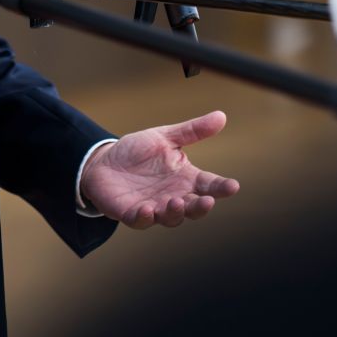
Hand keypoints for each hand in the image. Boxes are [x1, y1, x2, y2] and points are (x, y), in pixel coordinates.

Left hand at [79, 111, 239, 228]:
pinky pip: (141, 220)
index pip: (209, 185)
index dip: (221, 188)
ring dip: (175, 212)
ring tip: (176, 202)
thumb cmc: (138, 151)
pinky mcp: (132, 213)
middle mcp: (174, 196)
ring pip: (171, 218)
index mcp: (185, 178)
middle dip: (201, 207)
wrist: (103, 162)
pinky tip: (148, 209)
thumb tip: (221, 116)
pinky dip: (146, 217)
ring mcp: (154, 207)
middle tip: (207, 201)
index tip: (233, 186)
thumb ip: (192, 131)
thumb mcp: (165, 137)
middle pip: (194, 208)